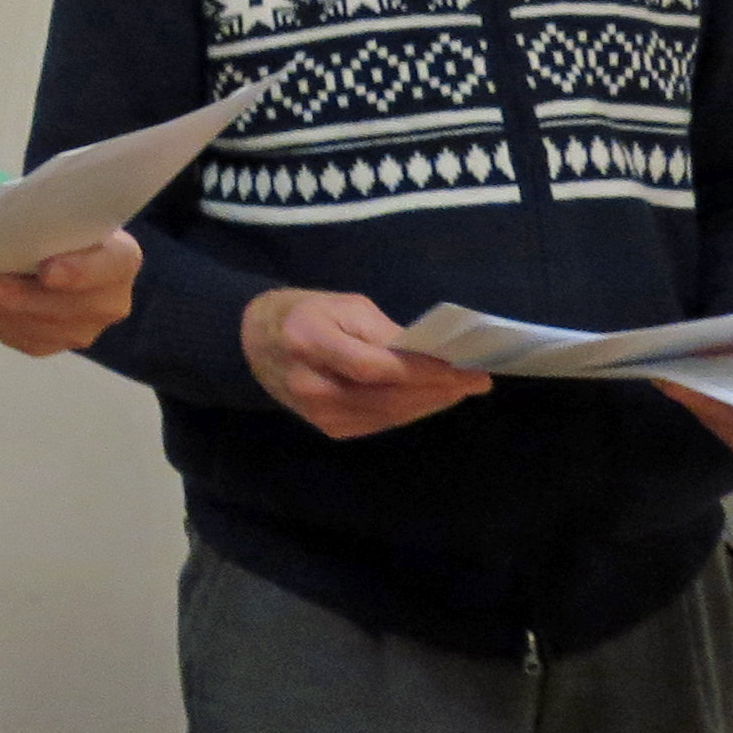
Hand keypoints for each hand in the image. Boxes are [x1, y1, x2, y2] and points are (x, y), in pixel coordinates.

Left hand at [0, 231, 141, 355]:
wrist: (50, 246)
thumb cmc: (55, 220)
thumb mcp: (50, 209)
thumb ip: (33, 217)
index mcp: (120, 257)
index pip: (113, 265)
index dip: (81, 271)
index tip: (47, 270)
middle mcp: (109, 301)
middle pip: (66, 307)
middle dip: (21, 298)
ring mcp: (80, 329)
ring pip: (34, 326)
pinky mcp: (49, 344)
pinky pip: (14, 335)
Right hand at [241, 287, 492, 438]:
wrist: (256, 342)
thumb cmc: (305, 313)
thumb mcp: (342, 304)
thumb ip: (382, 330)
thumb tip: (427, 354)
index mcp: (310, 342)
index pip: (374, 366)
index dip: (422, 371)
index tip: (464, 367)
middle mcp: (311, 385)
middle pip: (386, 396)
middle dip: (437, 390)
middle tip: (476, 381)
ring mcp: (317, 413)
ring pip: (386, 414)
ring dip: (429, 403)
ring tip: (461, 389)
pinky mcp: (327, 428)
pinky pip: (378, 423)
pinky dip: (408, 412)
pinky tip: (430, 399)